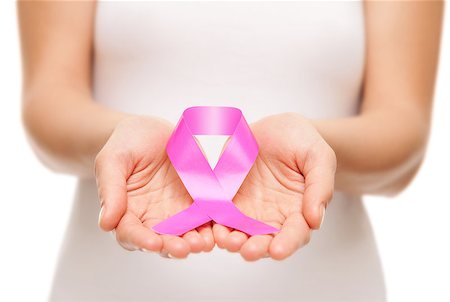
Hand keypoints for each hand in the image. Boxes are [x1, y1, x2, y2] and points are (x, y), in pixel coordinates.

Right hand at [95, 116, 214, 257]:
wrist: (153, 129)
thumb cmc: (127, 143)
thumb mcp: (113, 160)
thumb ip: (111, 190)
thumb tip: (106, 223)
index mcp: (127, 211)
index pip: (130, 233)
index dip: (140, 240)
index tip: (152, 243)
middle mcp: (152, 217)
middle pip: (161, 241)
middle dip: (171, 247)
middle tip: (182, 248)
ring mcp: (177, 212)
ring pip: (184, 234)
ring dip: (193, 242)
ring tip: (202, 243)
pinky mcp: (197, 203)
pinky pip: (205, 218)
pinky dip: (211, 227)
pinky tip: (217, 230)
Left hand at [213, 113, 335, 260]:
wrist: (277, 127)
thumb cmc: (303, 141)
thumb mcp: (318, 157)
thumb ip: (320, 186)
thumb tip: (315, 219)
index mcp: (299, 210)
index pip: (296, 233)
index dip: (288, 243)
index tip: (278, 250)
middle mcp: (273, 216)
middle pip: (265, 240)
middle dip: (257, 248)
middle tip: (248, 251)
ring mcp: (249, 209)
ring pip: (241, 233)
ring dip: (233, 241)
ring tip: (227, 240)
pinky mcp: (229, 200)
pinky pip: (221, 217)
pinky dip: (216, 226)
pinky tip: (212, 228)